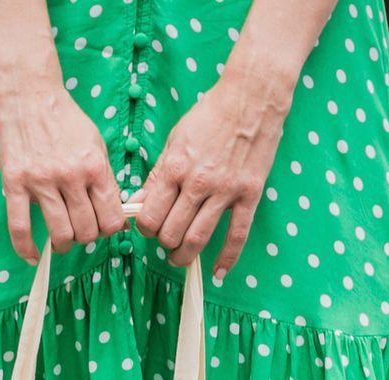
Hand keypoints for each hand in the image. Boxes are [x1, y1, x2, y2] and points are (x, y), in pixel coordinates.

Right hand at [0, 79, 126, 263]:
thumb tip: (117, 215)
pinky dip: (26, 248)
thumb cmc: (65, 120)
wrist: (28, 94)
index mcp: (94, 167)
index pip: (112, 218)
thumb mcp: (96, 145)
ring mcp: (41, 182)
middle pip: (87, 231)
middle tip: (81, 229)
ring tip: (62, 238)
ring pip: (61, 234)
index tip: (104, 226)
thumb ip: (106, 180)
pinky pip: (20, 227)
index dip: (111, 229)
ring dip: (64, 243)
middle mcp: (70, 177)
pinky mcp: (14, 183)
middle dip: (87, 236)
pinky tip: (33, 255)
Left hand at [134, 64, 292, 279]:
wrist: (251, 99)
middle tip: (164, 241)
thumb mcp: (175, 139)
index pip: (150, 214)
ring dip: (184, 256)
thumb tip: (138, 203)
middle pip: (171, 232)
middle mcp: (198, 182)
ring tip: (179, 258)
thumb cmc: (210, 116)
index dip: (144, 228)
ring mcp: (225, 191)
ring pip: (198, 239)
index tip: (147, 227)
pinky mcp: (249, 195)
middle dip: (163, 243)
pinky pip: (237, 235)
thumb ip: (157, 175)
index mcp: (175, 167)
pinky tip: (218, 272)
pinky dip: (226, 258)